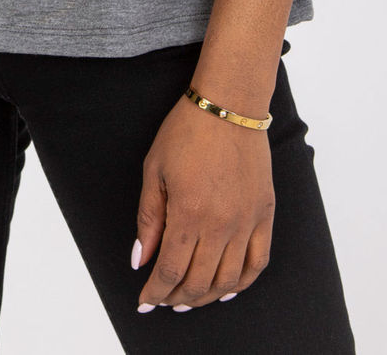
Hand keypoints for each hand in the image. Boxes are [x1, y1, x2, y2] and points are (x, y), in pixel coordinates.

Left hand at [133, 91, 274, 312]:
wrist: (228, 105)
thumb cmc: (186, 131)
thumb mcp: (154, 170)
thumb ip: (148, 219)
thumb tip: (141, 259)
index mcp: (189, 212)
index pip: (170, 270)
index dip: (154, 292)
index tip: (143, 302)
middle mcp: (221, 224)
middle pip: (198, 281)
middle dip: (176, 298)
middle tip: (163, 300)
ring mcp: (247, 221)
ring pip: (229, 279)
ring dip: (206, 296)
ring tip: (189, 298)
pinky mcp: (265, 215)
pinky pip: (258, 263)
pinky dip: (242, 283)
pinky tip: (227, 289)